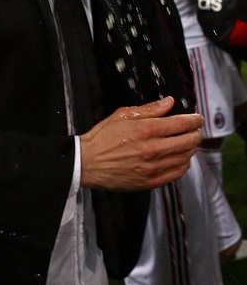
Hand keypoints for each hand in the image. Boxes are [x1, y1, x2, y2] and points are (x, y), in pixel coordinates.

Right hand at [80, 96, 202, 189]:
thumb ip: (149, 109)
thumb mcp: (123, 114)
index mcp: (146, 130)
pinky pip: (175, 174)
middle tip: (196, 130)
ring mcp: (152, 167)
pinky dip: (183, 165)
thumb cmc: (102, 138)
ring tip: (189, 144)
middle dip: (196, 134)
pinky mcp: (149, 181)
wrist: (88, 162)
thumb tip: (168, 103)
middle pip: (187, 142)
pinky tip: (181, 160)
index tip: (197, 118)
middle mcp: (152, 149)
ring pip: (184, 158)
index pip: (180, 124)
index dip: (194, 120)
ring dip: (191, 150)